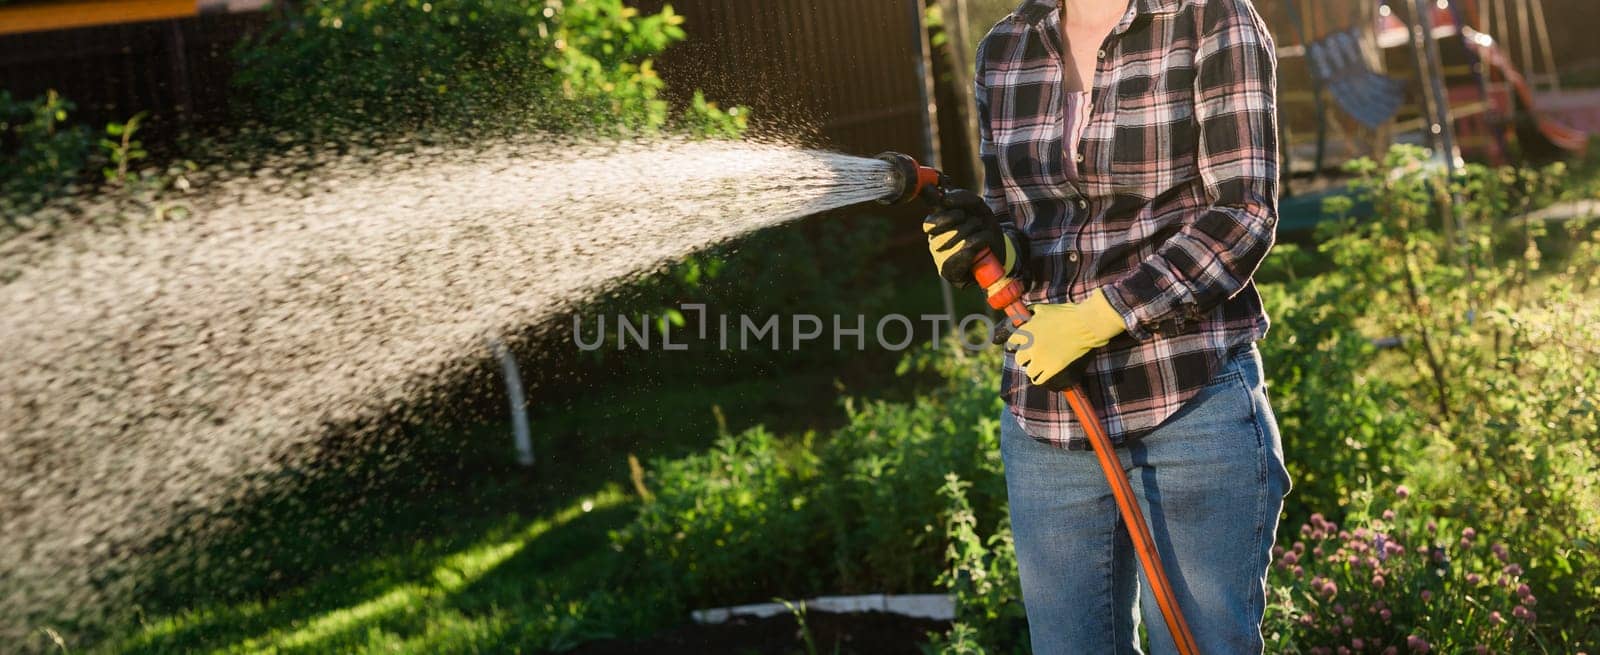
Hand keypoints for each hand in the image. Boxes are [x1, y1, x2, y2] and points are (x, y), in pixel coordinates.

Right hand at [923, 189, 1020, 287]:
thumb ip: (962, 197)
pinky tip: (981, 248)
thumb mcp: (978, 208)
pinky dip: (978, 245)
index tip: (962, 214)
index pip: (930, 221)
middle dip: (971, 223)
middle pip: (950, 227)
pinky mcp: (946, 271)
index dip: (947, 216)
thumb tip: (944, 200)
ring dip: (978, 233)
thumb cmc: (984, 228)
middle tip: (977, 228)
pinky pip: (963, 252)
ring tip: (981, 238)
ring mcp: (938, 257)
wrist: (999, 253)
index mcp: (936, 225)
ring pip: (959, 238)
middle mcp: (933, 242)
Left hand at [1005, 289, 1126, 390]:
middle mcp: (1029, 347)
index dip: (1015, 345)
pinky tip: (1042, 376)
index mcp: (1026, 331)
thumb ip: (1033, 313)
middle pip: (1019, 359)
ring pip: (1028, 371)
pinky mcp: (1051, 369)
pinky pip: (1038, 380)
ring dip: (1033, 369)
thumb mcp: (1045, 309)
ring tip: (1039, 367)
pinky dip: (1039, 378)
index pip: (1012, 343)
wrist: (1084, 324)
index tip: (1017, 347)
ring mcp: (1040, 359)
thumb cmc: (1067, 314)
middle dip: (1025, 358)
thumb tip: (1029, 313)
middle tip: (1031, 357)